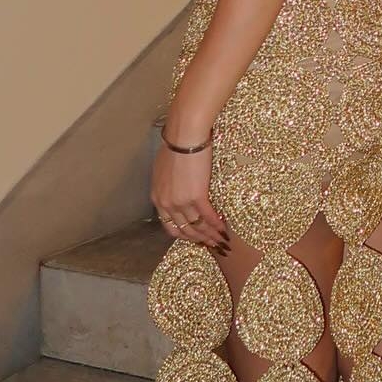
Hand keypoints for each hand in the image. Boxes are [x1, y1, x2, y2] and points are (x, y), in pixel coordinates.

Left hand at [151, 141, 229, 255]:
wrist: (184, 137)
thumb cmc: (175, 146)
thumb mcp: (164, 169)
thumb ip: (168, 185)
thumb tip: (177, 189)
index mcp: (157, 198)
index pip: (169, 226)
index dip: (184, 234)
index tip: (195, 238)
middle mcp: (167, 204)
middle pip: (184, 230)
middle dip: (198, 240)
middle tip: (210, 244)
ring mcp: (181, 201)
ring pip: (196, 226)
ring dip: (210, 236)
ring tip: (220, 240)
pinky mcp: (197, 196)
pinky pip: (208, 217)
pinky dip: (217, 225)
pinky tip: (224, 228)